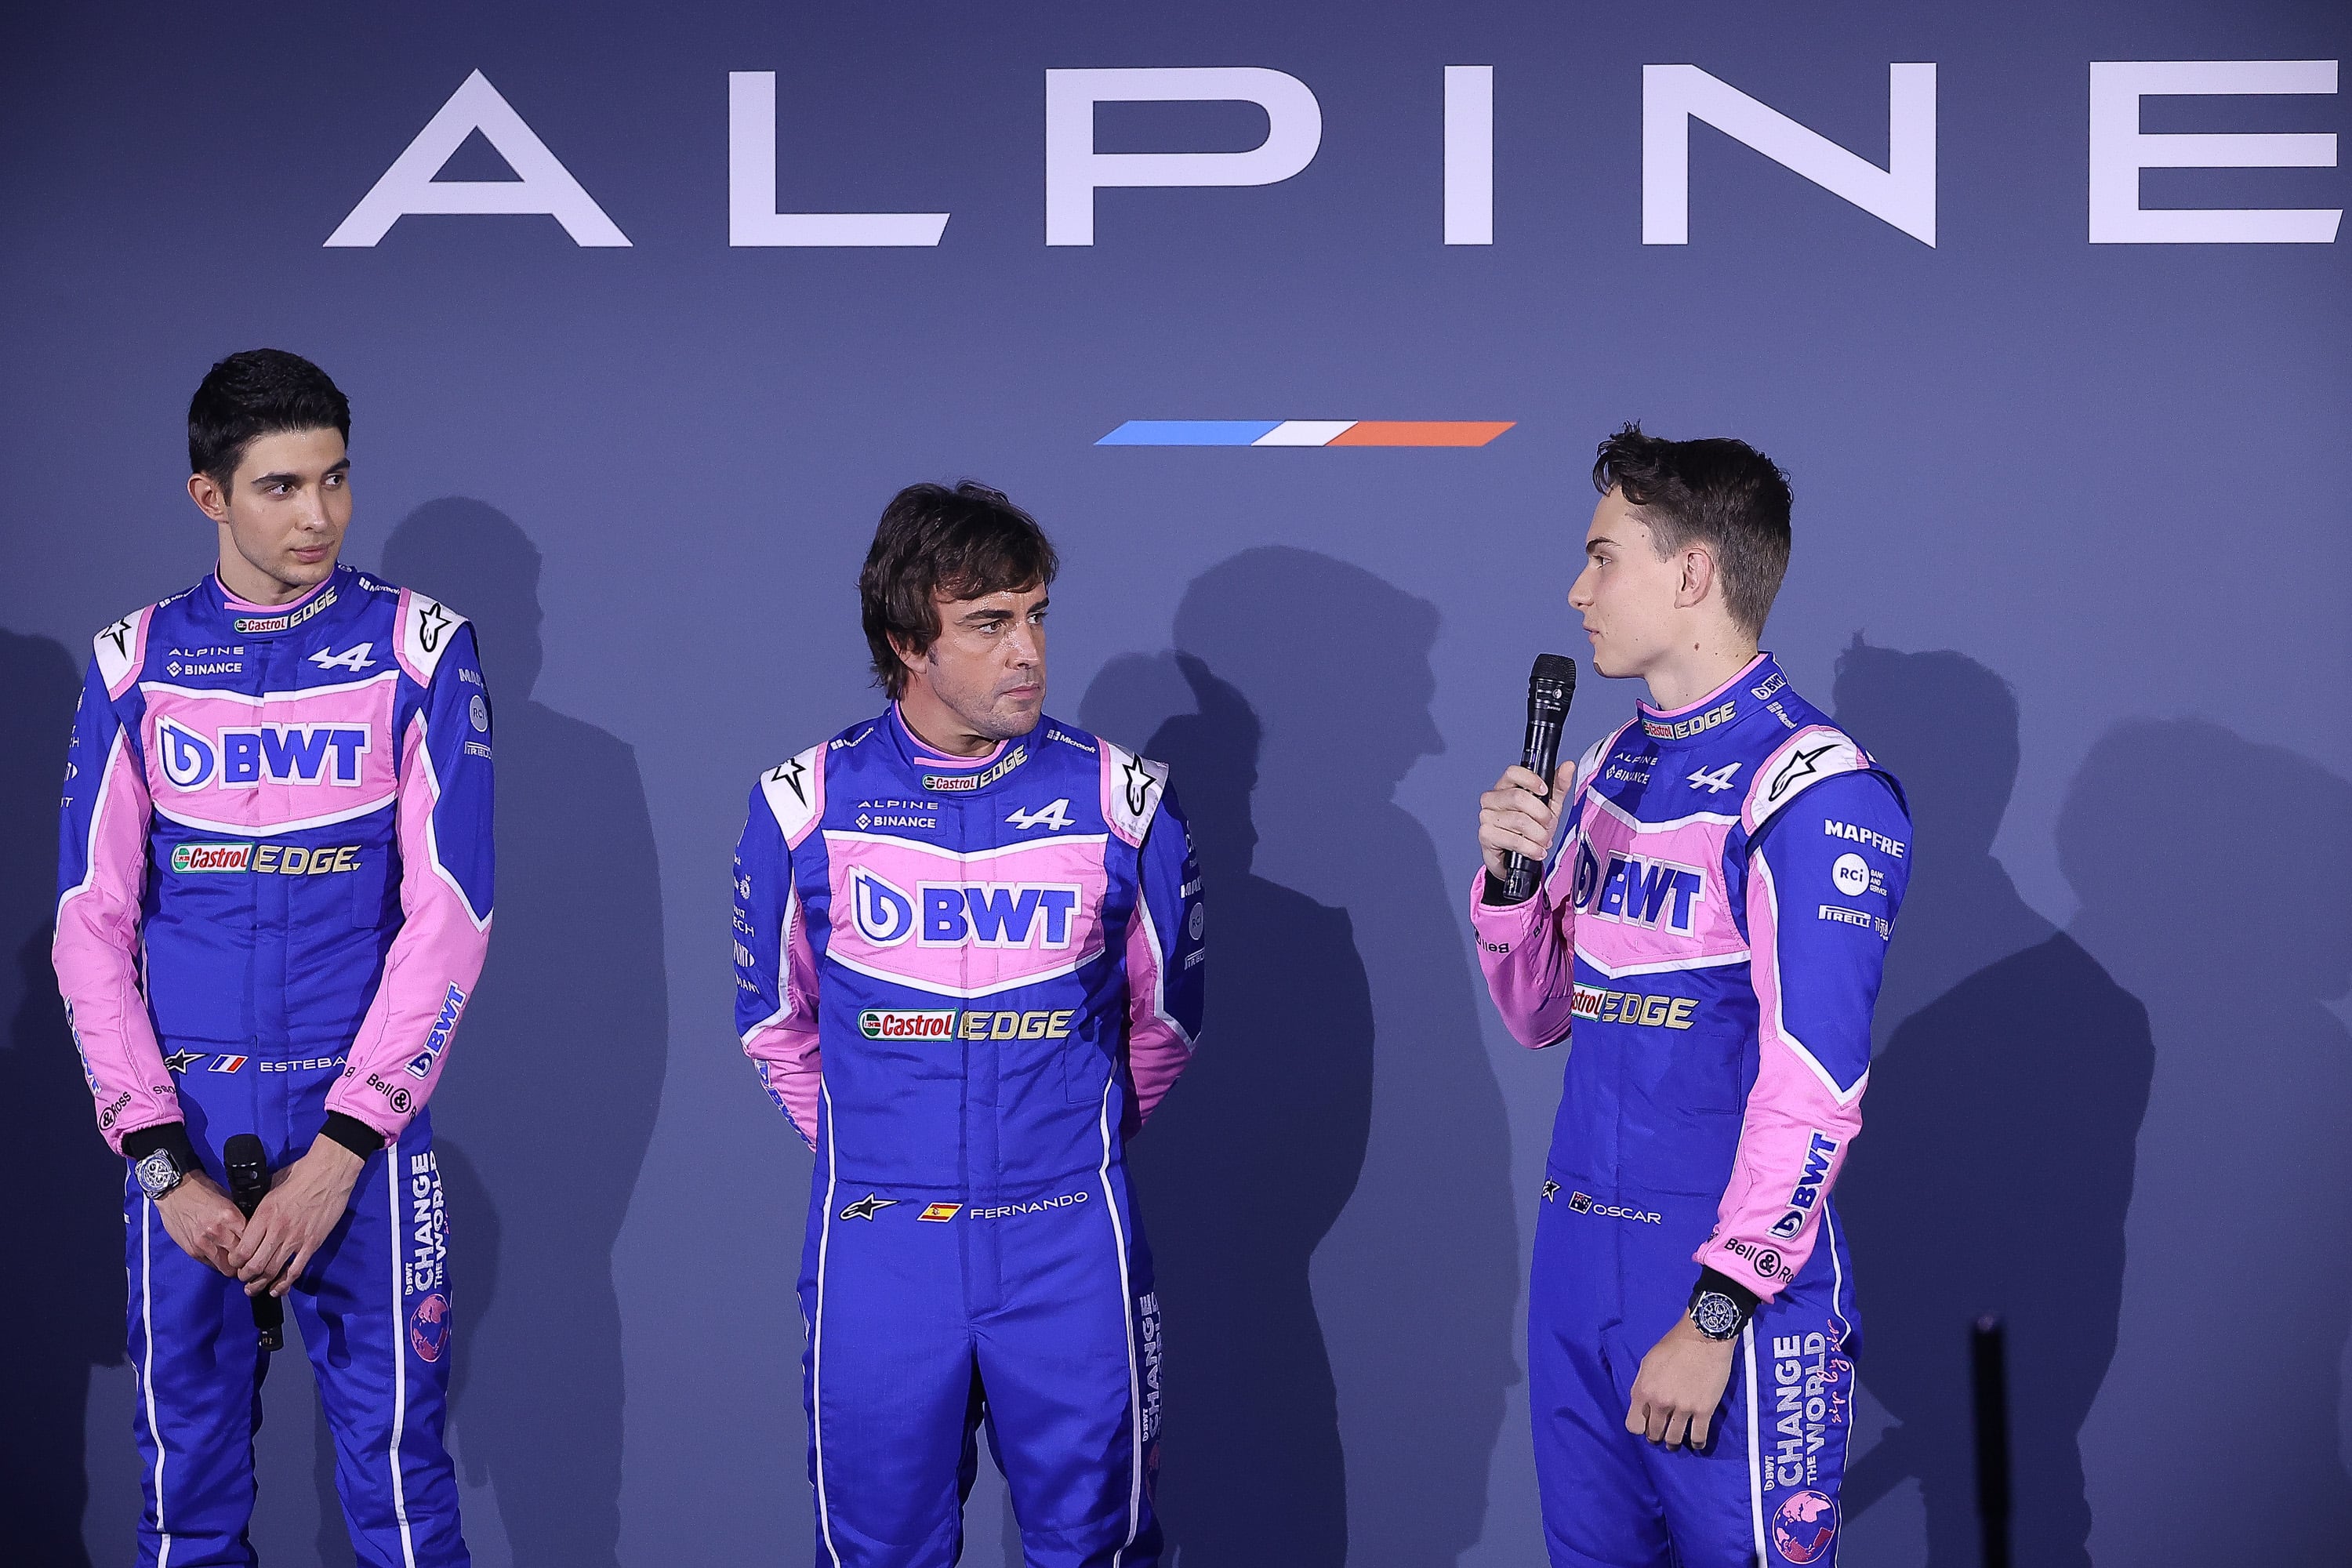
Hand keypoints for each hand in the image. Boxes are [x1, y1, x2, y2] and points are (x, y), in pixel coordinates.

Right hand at [155, 1172, 247, 1273]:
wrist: (174, 1191)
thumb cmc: (202, 1192)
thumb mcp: (227, 1199)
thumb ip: (239, 1217)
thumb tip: (253, 1230)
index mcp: (229, 1217)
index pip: (252, 1240)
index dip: (257, 1245)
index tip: (259, 1247)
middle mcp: (217, 1232)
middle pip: (241, 1257)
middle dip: (246, 1259)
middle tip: (250, 1258)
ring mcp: (203, 1243)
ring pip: (226, 1267)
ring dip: (232, 1266)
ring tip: (236, 1262)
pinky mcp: (192, 1250)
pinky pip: (210, 1264)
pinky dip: (217, 1263)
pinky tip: (220, 1257)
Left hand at [226, 1136, 364, 1297]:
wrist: (329, 1173)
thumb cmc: (299, 1174)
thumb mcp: (270, 1187)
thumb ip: (259, 1207)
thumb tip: (250, 1218)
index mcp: (263, 1216)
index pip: (242, 1250)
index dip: (234, 1262)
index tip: (234, 1264)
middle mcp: (277, 1231)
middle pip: (255, 1265)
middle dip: (245, 1277)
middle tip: (243, 1279)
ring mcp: (295, 1239)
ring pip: (273, 1270)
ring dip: (261, 1284)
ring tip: (254, 1289)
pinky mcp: (312, 1243)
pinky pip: (296, 1269)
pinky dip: (285, 1283)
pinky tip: (277, 1290)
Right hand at [1478, 761, 1574, 885]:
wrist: (1520, 858)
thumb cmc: (1531, 829)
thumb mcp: (1549, 806)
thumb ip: (1559, 786)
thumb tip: (1568, 766)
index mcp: (1507, 786)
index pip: (1513, 772)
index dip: (1531, 780)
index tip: (1544, 791)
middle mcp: (1493, 798)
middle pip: (1518, 797)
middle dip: (1541, 814)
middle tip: (1548, 824)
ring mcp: (1486, 816)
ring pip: (1518, 820)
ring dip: (1538, 835)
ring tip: (1543, 841)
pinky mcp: (1485, 835)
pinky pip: (1512, 839)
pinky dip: (1529, 848)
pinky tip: (1535, 851)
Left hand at [1626, 1315, 1737, 1448]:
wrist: (1703, 1337)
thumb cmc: (1674, 1345)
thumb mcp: (1648, 1362)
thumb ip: (1642, 1385)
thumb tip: (1641, 1404)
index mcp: (1644, 1390)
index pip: (1634, 1425)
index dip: (1639, 1428)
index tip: (1645, 1426)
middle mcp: (1661, 1403)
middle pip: (1654, 1434)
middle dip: (1656, 1436)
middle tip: (1661, 1434)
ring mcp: (1683, 1408)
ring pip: (1674, 1440)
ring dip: (1673, 1444)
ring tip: (1675, 1442)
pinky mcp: (1704, 1410)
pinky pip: (1698, 1437)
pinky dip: (1696, 1444)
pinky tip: (1695, 1442)